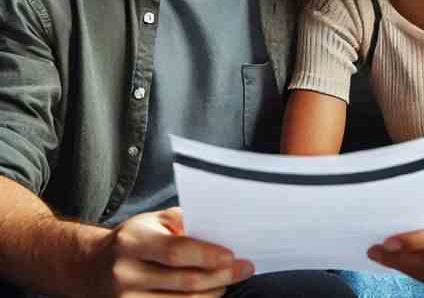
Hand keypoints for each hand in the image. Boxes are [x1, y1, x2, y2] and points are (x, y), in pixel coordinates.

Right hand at [86, 207, 253, 297]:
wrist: (89, 267)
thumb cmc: (132, 239)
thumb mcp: (152, 221)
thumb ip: (182, 222)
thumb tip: (219, 230)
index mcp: (132, 242)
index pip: (176, 251)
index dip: (207, 255)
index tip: (232, 255)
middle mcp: (126, 274)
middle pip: (184, 282)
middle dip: (220, 276)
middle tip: (245, 268)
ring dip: (212, 293)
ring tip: (229, 280)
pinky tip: (210, 293)